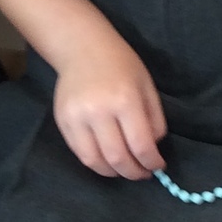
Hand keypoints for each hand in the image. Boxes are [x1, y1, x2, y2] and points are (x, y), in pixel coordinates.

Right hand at [53, 35, 166, 179]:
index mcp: (124, 100)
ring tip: (124, 170)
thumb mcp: (146, 86)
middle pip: (118, 158)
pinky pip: (79, 153)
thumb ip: (154, 119)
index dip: (152, 162)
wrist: (82, 47)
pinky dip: (95, 163)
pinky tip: (107, 161)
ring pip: (95, 161)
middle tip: (142, 173)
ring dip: (113, 173)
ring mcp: (77, 118)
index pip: (141, 145)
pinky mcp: (62, 121)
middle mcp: (98, 111)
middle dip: (134, 172)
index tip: (158, 166)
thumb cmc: (120, 64)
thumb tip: (152, 149)